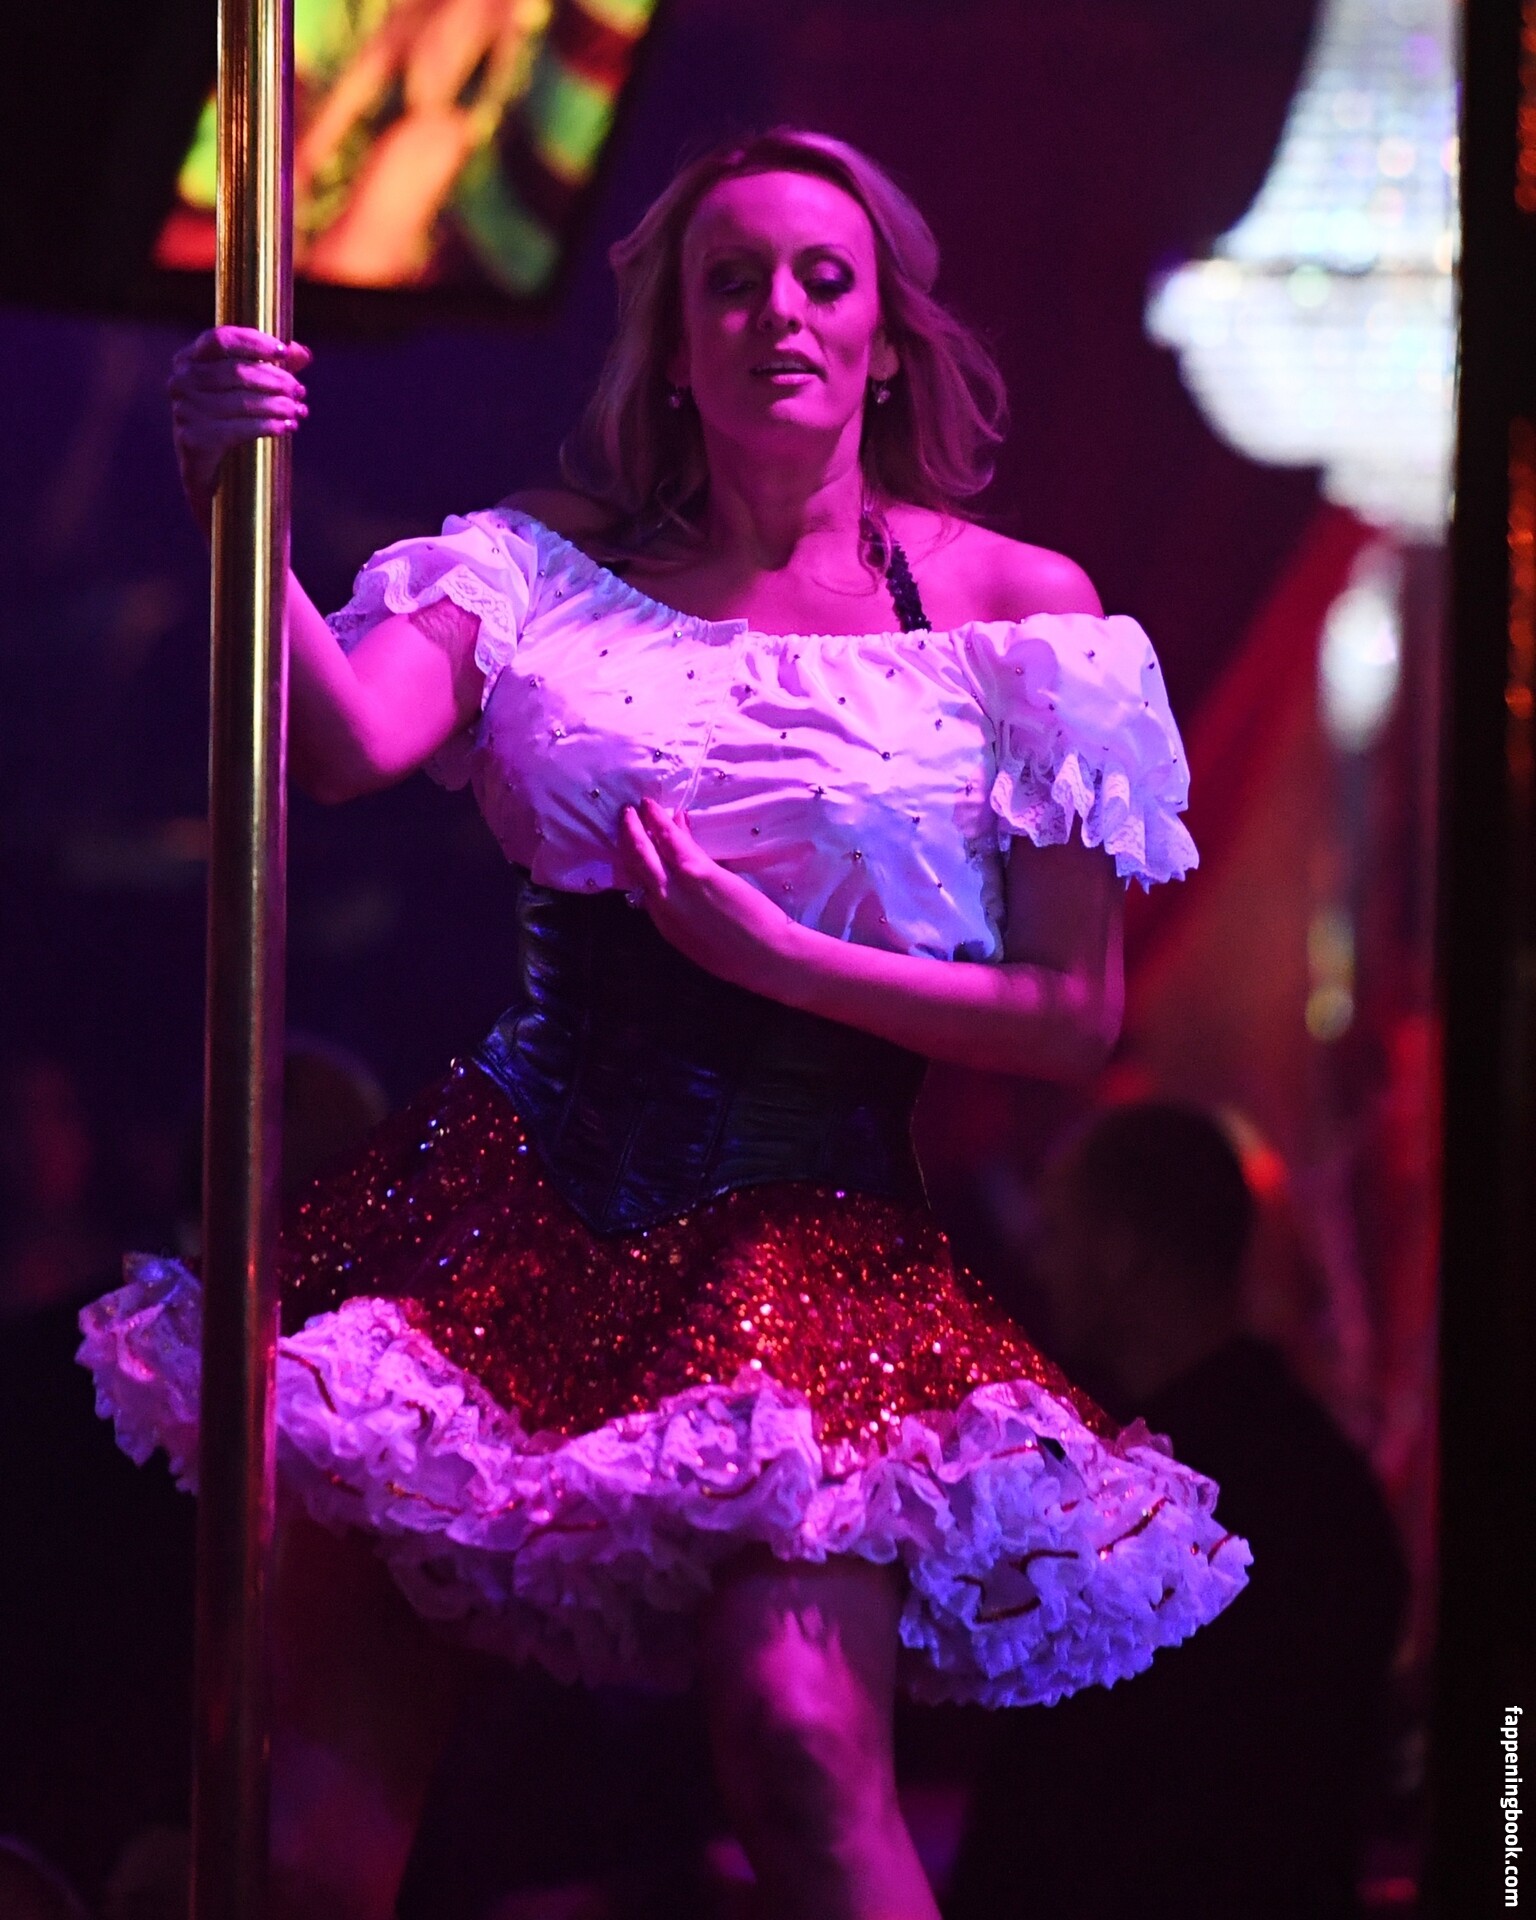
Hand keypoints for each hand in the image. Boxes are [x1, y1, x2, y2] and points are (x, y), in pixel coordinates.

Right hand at [167, 326, 311, 534]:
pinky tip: (287, 427)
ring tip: (298, 411)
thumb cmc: (234, 426)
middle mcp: (180, 382)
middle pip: (236, 371)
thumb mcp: (252, 392)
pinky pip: (238, 429)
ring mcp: (183, 411)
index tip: (284, 352)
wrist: (216, 483)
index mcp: (189, 360)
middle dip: (275, 380)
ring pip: (240, 400)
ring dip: (276, 404)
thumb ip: (274, 368)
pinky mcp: (193, 440)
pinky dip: (267, 426)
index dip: (254, 342)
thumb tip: (303, 353)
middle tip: (300, 391)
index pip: (221, 339)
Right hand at [619, 798, 800, 995]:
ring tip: (639, 808)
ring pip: (647, 851)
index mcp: (665, 924)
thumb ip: (686, 913)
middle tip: (626, 816)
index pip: (642, 887)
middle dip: (628, 838)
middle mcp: (662, 906)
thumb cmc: (741, 954)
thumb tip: (679, 889)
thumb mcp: (703, 939)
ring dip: (640, 826)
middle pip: (636, 866)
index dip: (637, 861)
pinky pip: (673, 843)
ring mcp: (677, 889)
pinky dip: (662, 823)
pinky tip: (661, 811)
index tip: (636, 845)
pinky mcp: (697, 874)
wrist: (766, 958)